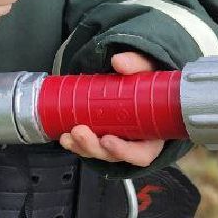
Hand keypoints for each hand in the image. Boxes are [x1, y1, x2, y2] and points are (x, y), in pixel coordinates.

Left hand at [58, 51, 164, 166]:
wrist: (138, 76)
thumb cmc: (148, 79)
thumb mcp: (148, 70)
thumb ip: (136, 64)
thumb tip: (119, 62)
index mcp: (153, 133)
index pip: (142, 154)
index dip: (125, 152)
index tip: (108, 140)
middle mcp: (135, 142)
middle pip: (114, 155)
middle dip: (93, 147)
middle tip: (80, 131)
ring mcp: (116, 141)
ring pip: (98, 152)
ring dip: (81, 146)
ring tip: (69, 134)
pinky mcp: (101, 136)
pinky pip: (88, 146)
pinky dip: (75, 143)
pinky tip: (64, 135)